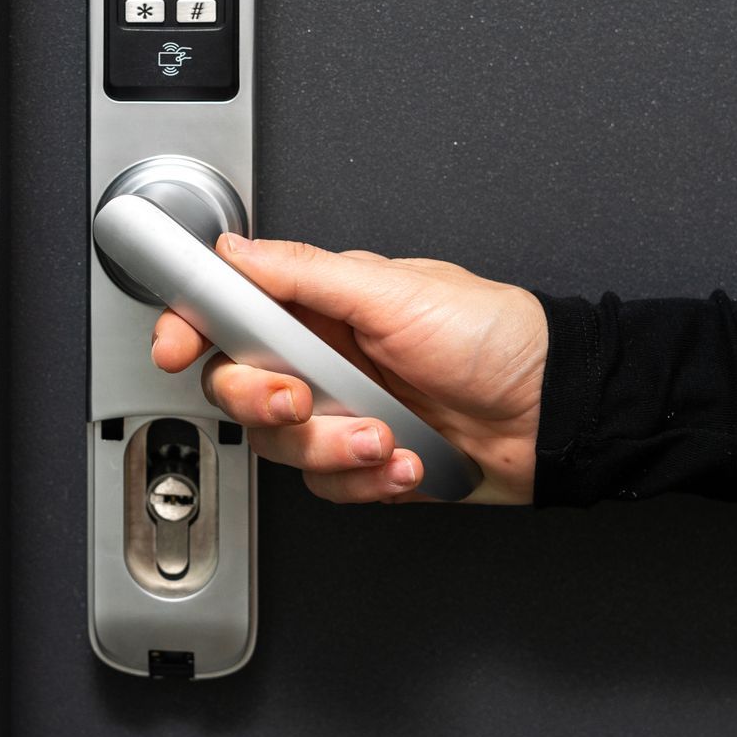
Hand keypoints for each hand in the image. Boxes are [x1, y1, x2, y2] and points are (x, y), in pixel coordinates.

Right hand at [150, 234, 547, 504]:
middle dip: (265, 399)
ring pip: (280, 445)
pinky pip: (327, 485)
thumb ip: (302, 273)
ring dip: (330, 447)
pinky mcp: (367, 463)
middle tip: (301, 397)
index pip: (230, 310)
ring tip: (382, 436)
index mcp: (322, 303)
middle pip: (239, 386)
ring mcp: (344, 412)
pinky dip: (366, 480)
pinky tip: (405, 461)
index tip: (176, 346)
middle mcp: (325, 357)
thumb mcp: (395, 290)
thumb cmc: (498, 338)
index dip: (191, 328)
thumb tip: (232, 250)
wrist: (559, 414)